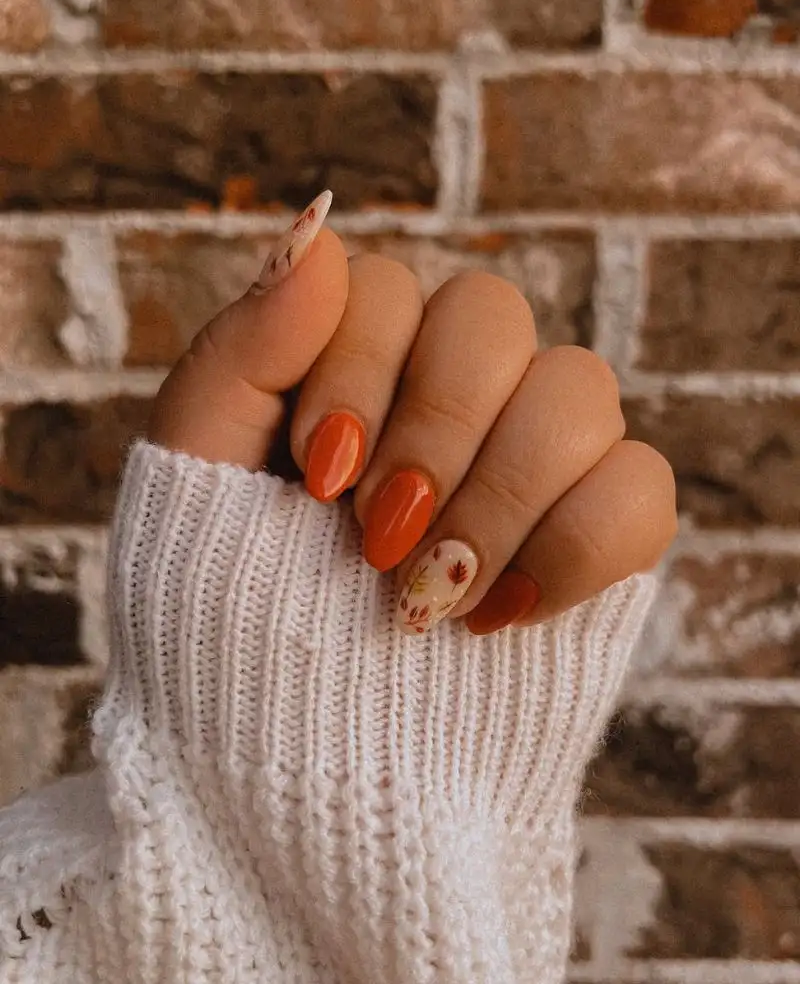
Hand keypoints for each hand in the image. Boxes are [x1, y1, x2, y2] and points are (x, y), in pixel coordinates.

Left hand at [150, 192, 676, 635]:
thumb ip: (245, 350)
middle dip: (432, 432)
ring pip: (579, 386)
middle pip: (492, 314)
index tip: (318, 478)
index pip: (387, 286)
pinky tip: (498, 611)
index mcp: (355, 368)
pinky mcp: (594, 533)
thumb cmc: (229, 622)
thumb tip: (318, 224)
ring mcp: (530, 460)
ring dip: (496, 498)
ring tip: (428, 595)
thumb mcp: (193, 483)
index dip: (356, 370)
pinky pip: (640, 487)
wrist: (296, 766)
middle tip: (377, 539)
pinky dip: (571, 551)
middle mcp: (451, 396)